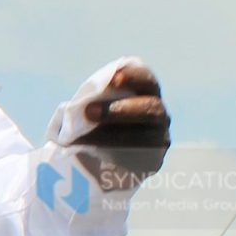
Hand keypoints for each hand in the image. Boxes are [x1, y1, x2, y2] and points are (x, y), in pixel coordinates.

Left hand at [72, 63, 170, 190]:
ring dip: (111, 136)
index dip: (133, 77)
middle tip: (90, 112)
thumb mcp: (97, 104)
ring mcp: (159, 137)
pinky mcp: (153, 159)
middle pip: (151, 108)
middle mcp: (158, 112)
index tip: (113, 79)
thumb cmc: (98, 118)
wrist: (103, 152)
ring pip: (144, 137)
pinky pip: (138, 158)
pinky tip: (91, 152)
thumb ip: (95, 101)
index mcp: (146, 91)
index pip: (147, 79)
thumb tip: (76, 109)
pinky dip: (112, 155)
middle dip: (121, 110)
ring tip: (82, 138)